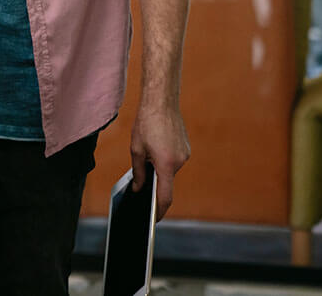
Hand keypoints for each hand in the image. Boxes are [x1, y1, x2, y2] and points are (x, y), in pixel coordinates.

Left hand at [130, 102, 190, 220]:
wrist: (162, 101)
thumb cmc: (146, 123)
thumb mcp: (136, 149)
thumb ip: (138, 172)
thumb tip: (139, 189)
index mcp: (166, 164)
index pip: (165, 196)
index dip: (159, 211)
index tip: (154, 219)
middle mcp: (179, 161)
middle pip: (166, 182)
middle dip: (155, 184)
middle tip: (141, 183)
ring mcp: (185, 154)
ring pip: (169, 170)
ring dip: (159, 169)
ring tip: (146, 157)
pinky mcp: (186, 148)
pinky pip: (174, 160)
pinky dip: (164, 160)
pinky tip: (155, 149)